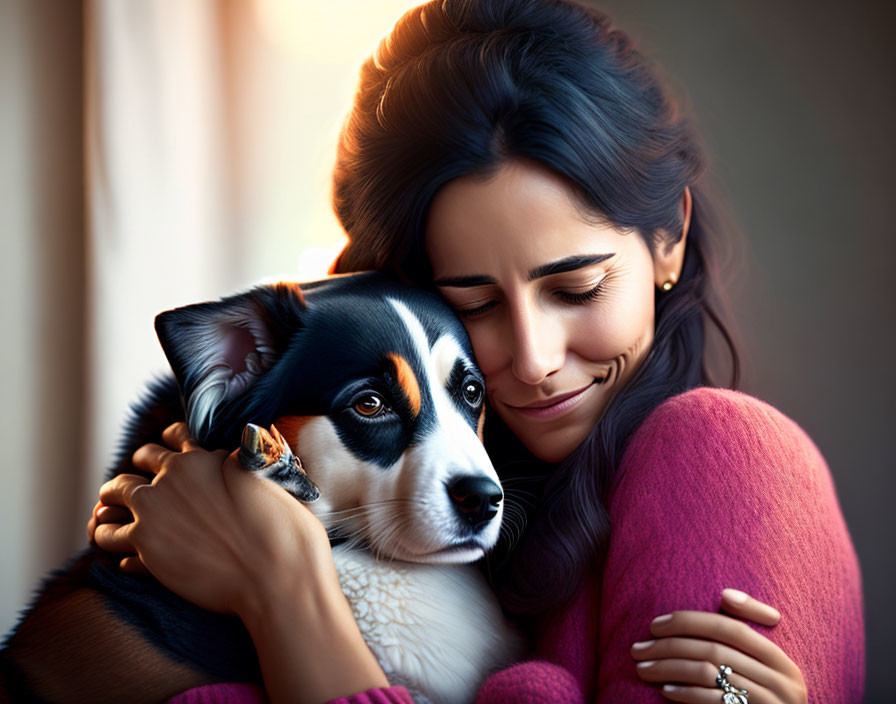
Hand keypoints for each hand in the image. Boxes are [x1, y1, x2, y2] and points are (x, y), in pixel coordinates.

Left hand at [91, 422, 335, 619]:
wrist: (276, 576)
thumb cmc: (283, 530)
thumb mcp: (266, 479)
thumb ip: (240, 463)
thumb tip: (231, 457)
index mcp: (203, 458)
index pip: (175, 435)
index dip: (170, 442)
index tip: (167, 452)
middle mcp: (172, 477)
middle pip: (141, 459)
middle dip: (139, 468)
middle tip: (143, 483)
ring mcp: (153, 511)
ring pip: (112, 495)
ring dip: (112, 504)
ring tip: (112, 516)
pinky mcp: (144, 547)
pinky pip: (111, 537)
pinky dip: (113, 539)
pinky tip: (124, 552)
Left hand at [631, 589, 806, 702]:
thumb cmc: (763, 696)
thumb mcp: (765, 666)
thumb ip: (748, 629)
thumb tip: (726, 594)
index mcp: (781, 660)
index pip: (730, 628)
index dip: (691, 621)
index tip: (655, 624)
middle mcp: (781, 682)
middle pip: (714, 650)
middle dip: (670, 646)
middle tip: (638, 648)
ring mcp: (769, 703)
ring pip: (709, 674)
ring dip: (669, 668)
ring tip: (643, 668)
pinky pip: (713, 702)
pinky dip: (686, 694)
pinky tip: (664, 690)